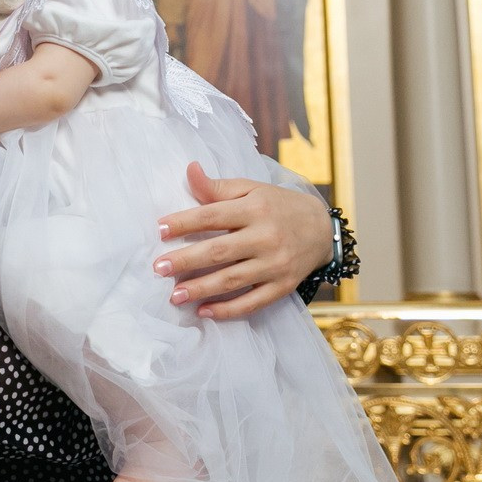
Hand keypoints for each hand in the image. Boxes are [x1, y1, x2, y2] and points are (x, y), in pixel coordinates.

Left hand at [152, 163, 330, 319]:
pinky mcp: (283, 287)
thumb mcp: (251, 189)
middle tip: (159, 268)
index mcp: (255, 209)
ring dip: (201, 289)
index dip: (184, 223)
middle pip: (219, 251)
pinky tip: (204, 311)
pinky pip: (253, 302)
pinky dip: (228, 310)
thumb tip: (190, 170)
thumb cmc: (278, 206)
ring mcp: (275, 264)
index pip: (212, 216)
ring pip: (233, 280)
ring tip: (175, 295)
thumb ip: (218, 187)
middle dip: (186, 260)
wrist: (322, 230)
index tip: (159, 230)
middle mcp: (266, 237)